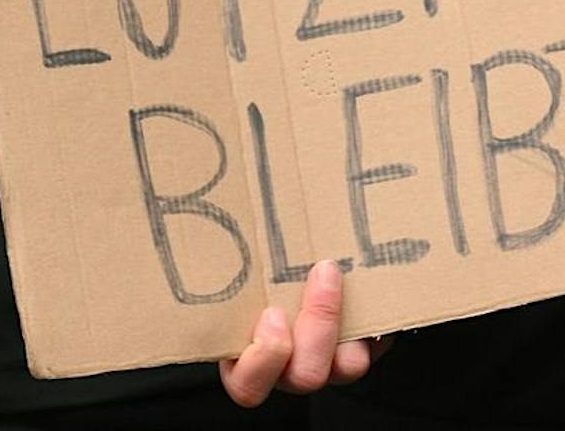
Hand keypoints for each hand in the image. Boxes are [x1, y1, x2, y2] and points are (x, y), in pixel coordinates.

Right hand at [219, 260, 389, 406]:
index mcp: (251, 355)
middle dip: (316, 329)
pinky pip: (379, 341)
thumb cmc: (267, 256)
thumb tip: (183, 181)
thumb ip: (219, 245)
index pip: (247, 384)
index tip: (271, 312)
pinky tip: (378, 278)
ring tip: (348, 274)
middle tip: (321, 273)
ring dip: (349, 322)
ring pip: (345, 368)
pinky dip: (381, 314)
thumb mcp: (242, 257)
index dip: (261, 361)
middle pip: (303, 377)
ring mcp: (330, 356)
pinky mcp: (367, 341)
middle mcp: (291, 364)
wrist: (315, 255)